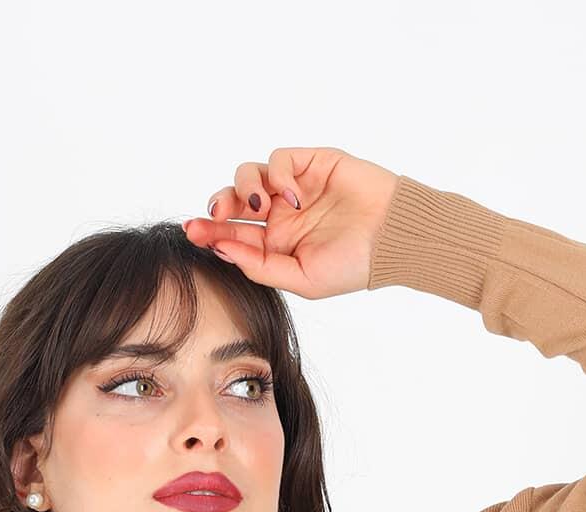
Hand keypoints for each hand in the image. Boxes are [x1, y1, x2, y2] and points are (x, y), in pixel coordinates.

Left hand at [181, 147, 399, 299]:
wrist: (393, 238)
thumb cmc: (353, 265)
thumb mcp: (301, 279)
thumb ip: (260, 267)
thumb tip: (221, 249)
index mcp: (276, 245)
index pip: (233, 235)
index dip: (210, 232)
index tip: (192, 232)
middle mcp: (280, 215)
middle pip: (233, 202)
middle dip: (219, 206)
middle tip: (217, 215)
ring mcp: (294, 187)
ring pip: (249, 175)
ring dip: (244, 187)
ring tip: (260, 207)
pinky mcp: (310, 163)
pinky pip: (279, 158)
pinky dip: (279, 173)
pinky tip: (294, 196)